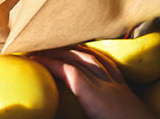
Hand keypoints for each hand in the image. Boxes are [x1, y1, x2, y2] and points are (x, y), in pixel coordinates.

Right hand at [31, 46, 155, 118]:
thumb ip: (71, 114)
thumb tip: (49, 115)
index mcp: (96, 97)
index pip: (68, 71)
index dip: (48, 62)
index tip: (32, 58)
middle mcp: (108, 86)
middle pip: (80, 59)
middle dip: (57, 51)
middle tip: (39, 49)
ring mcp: (119, 86)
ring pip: (96, 58)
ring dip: (75, 49)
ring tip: (60, 46)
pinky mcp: (128, 90)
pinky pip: (110, 65)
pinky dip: (95, 56)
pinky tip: (90, 55)